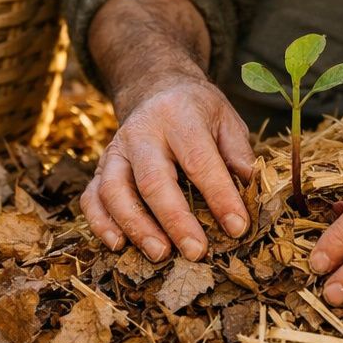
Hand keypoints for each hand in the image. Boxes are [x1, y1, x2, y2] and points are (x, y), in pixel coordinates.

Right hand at [80, 75, 254, 261]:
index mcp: (180, 116)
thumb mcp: (226, 119)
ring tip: (160, 254)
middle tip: (197, 252)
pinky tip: (118, 245)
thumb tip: (251, 192)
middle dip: (175, 220)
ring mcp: (115, 149)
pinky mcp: (99, 166)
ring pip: (114, 190)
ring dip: (136, 227)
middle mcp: (141, 132)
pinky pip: (91, 197)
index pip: (199, 160)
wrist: (157, 88)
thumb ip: (238, 154)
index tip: (237, 227)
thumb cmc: (198, 111)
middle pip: (153, 179)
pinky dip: (100, 223)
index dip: (219, 196)